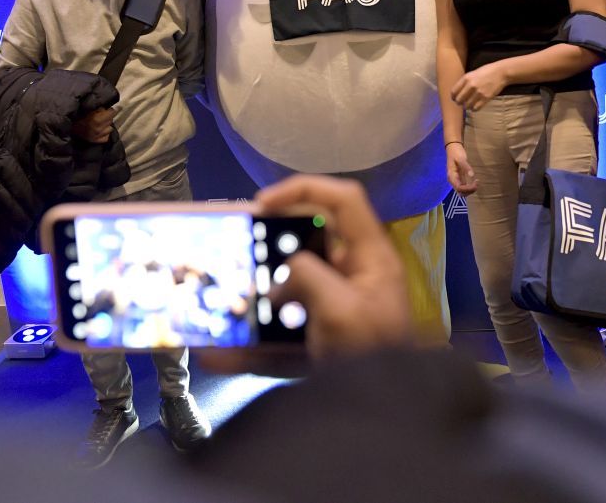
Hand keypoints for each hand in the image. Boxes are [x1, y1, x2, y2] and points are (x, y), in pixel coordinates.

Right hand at [71, 108, 114, 142]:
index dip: (108, 110)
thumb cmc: (73, 117)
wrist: (65, 129)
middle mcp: (98, 129)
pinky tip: (98, 131)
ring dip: (106, 126)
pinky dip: (104, 134)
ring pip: (110, 128)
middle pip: (110, 120)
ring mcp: (97, 136)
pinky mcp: (96, 142)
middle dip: (107, 117)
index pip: (112, 112)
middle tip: (99, 116)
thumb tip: (105, 107)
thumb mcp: (85, 109)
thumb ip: (97, 108)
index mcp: (96, 119)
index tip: (105, 109)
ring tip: (98, 123)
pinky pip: (106, 137)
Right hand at [197, 175, 411, 374]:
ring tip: (221, 298)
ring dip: (254, 297)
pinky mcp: (320, 346)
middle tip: (234, 249)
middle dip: (269, 245)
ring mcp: (336, 312)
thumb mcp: (342, 309)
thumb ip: (309, 277)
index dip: (303, 189)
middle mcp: (354, 277)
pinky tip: (217, 356)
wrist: (388, 415)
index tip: (261, 204)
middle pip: (309, 243)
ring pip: (288, 292)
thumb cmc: (374, 353)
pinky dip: (250, 348)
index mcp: (370, 257)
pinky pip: (280, 339)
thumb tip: (282, 274)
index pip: (343, 200)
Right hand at [446, 144, 477, 195]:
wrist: (453, 148)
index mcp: (452, 176)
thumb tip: (472, 175)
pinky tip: (475, 181)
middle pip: (461, 192)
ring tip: (476, 182)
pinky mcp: (460, 178)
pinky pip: (464, 187)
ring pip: (462, 191)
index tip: (475, 182)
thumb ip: (466, 167)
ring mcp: (456, 180)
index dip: (468, 188)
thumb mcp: (461, 158)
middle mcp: (453, 180)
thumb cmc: (456, 153)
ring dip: (470, 190)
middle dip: (469, 191)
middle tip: (477, 182)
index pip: (459, 188)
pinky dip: (470, 187)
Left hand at [450, 63, 508, 110]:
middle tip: (462, 103)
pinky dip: (474, 109)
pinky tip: (475, 106)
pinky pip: (476, 108)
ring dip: (467, 106)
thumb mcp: (473, 73)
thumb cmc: (487, 71)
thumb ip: (464, 82)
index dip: (453, 97)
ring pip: (467, 106)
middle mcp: (471, 85)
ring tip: (469, 104)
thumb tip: (457, 92)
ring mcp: (479, 92)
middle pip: (459, 100)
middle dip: (459, 103)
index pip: (454, 92)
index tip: (455, 98)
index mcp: (466, 78)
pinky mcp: (486, 98)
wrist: (501, 72)